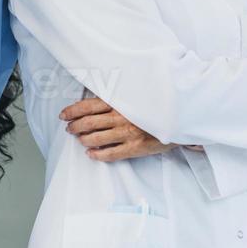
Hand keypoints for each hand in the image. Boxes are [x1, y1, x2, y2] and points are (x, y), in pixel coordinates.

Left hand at [60, 95, 191, 162]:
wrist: (183, 116)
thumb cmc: (160, 103)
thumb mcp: (139, 93)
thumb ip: (120, 94)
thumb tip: (97, 96)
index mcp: (121, 101)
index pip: (88, 105)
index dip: (72, 111)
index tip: (64, 115)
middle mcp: (122, 116)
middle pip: (88, 123)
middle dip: (75, 127)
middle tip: (70, 129)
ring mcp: (128, 133)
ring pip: (95, 139)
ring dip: (84, 140)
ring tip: (80, 139)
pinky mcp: (135, 147)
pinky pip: (109, 154)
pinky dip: (97, 154)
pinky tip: (92, 153)